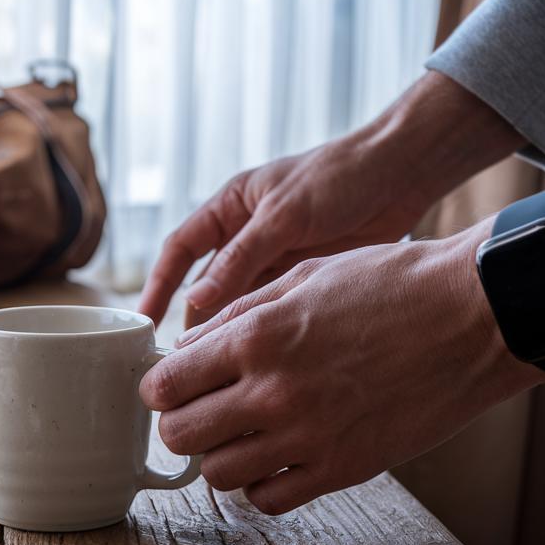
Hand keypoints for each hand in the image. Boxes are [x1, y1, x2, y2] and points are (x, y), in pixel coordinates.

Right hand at [137, 71, 524, 324]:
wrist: (401, 175)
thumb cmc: (339, 177)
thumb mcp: (285, 215)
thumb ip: (242, 258)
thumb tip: (197, 302)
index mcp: (231, 208)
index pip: (180, 249)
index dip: (159, 283)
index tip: (143, 319)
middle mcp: (246, 235)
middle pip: (207, 284)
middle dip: (192, 320)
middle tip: (179, 359)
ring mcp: (275, 259)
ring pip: (239, 303)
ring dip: (227, 332)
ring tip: (214, 369)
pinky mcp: (303, 278)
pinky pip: (271, 310)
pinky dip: (261, 333)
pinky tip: (256, 360)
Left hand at [139, 223, 544, 514]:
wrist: (472, 316)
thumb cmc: (390, 284)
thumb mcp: (303, 276)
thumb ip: (239, 314)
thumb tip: (190, 346)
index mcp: (255, 336)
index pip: (166, 383)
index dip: (159, 388)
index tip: (168, 387)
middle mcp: (272, 391)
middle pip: (179, 435)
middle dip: (177, 425)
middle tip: (196, 413)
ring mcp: (307, 436)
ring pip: (217, 475)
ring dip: (217, 457)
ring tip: (237, 436)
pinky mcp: (343, 469)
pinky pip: (270, 499)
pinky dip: (262, 484)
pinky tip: (275, 459)